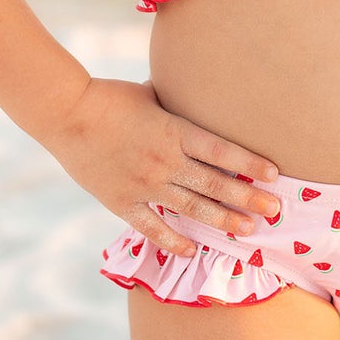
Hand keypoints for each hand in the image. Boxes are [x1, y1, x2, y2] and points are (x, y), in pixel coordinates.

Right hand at [43, 76, 283, 257]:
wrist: (65, 114)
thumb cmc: (108, 96)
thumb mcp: (149, 93)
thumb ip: (173, 101)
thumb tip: (191, 90)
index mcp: (174, 131)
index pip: (222, 151)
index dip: (250, 164)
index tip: (274, 175)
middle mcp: (165, 161)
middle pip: (215, 183)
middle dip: (247, 198)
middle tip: (274, 211)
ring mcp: (144, 184)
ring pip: (191, 208)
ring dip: (221, 220)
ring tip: (247, 231)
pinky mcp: (122, 201)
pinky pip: (152, 227)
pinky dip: (173, 240)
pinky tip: (191, 250)